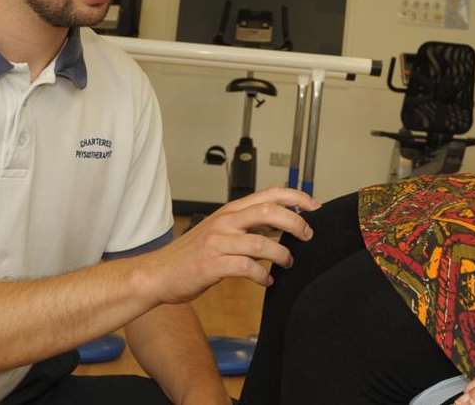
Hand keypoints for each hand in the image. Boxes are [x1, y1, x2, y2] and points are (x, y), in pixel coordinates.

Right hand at [140, 187, 318, 304]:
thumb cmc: (193, 254)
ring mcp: (218, 242)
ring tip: (288, 263)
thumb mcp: (221, 231)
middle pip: (269, 212)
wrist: (159, 273)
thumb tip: (283, 225)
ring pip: (261, 242)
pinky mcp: (212, 264)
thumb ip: (249, 226)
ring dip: (281, 254)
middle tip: (307, 236)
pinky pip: (247, 268)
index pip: (269, 194)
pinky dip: (262, 275)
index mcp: (230, 211)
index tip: (315, 206)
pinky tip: (267, 280)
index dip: (296, 197)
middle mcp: (225, 222)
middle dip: (295, 222)